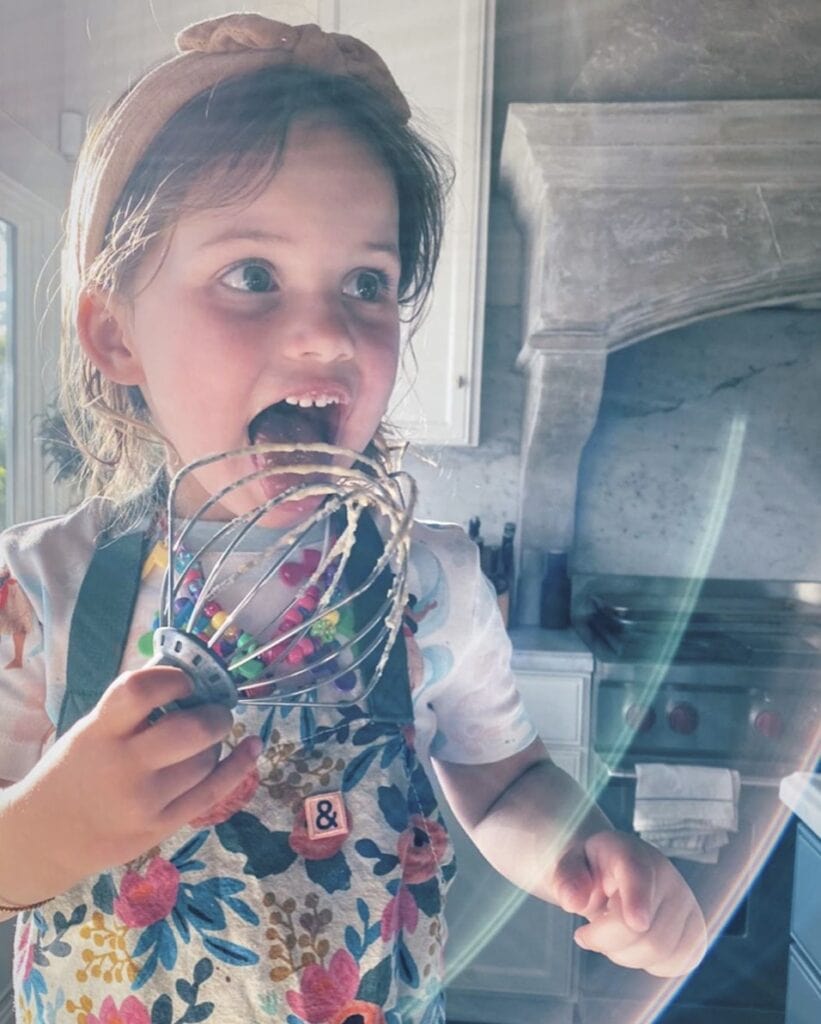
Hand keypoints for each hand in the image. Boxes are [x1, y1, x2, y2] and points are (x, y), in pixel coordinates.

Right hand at [0, 668, 260, 902]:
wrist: (46, 837)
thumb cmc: (75, 771)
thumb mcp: (92, 731)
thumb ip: (133, 709)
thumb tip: (188, 675)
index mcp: (101, 732)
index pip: (141, 691)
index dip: (173, 679)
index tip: (184, 683)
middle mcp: (124, 767)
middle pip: (191, 731)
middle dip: (214, 714)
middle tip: (214, 711)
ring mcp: (145, 801)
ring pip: (206, 761)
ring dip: (216, 743)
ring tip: (205, 740)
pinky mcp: (162, 827)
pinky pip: (213, 793)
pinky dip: (240, 765)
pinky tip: (252, 746)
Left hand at [553, 830, 706, 976]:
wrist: (613, 874)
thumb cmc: (589, 869)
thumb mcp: (568, 865)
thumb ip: (565, 879)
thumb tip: (572, 902)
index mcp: (630, 853)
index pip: (637, 874)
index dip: (638, 898)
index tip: (636, 922)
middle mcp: (667, 875)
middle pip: (643, 930)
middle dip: (606, 942)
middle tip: (585, 934)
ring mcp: (686, 904)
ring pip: (658, 952)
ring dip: (623, 954)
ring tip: (610, 932)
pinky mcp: (694, 932)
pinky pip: (675, 964)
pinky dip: (647, 963)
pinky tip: (632, 944)